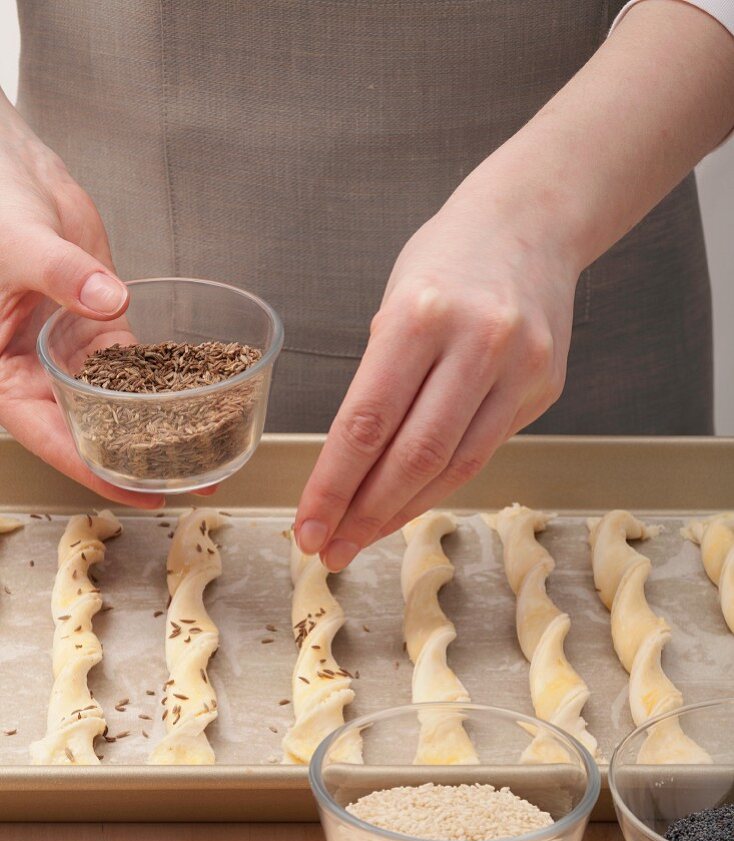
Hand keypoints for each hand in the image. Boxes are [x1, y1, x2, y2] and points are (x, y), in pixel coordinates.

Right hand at [0, 100, 162, 507]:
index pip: (48, 434)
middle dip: (136, 460)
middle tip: (189, 482)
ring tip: (205, 453)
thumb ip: (57, 271)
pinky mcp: (101, 328)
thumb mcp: (16, 243)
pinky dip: (166, 381)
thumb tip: (106, 299)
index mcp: (4, 373)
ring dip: (158, 428)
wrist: (12, 170)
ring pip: (118, 404)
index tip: (136, 491)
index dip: (91, 467)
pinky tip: (200, 400)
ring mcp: (72, 354)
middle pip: (89, 429)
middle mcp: (39, 371)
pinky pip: (137, 364)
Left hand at [295, 186, 578, 568]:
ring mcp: (519, 368)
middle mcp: (476, 343)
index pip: (367, 422)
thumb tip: (351, 471)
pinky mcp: (543, 389)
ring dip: (401, 513)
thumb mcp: (394, 302)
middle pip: (413, 456)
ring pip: (454, 467)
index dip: (333, 485)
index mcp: (420, 315)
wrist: (532, 224)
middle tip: (330, 549)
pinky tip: (407, 505)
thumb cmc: (446, 262)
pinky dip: (440, 486)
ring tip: (361, 539)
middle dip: (364, 513)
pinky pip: (483, 453)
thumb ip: (378, 381)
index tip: (308, 525)